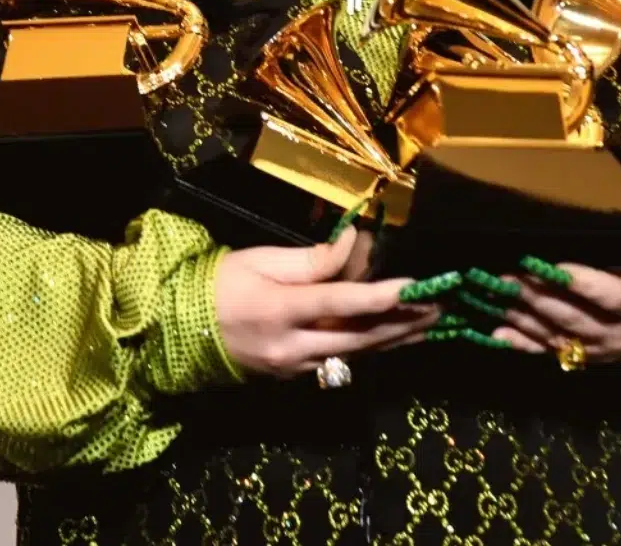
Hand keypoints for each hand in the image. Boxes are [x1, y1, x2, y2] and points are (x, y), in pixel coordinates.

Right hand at [214, 226, 439, 379]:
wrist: (180, 330)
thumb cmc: (220, 284)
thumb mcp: (262, 260)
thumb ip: (313, 260)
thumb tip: (356, 244)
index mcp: (280, 309)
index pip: (341, 302)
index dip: (382, 295)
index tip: (417, 285)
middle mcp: (292, 345)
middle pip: (359, 337)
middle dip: (403, 323)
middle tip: (440, 307)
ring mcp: (294, 367)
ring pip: (356, 354)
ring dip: (395, 339)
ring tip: (430, 324)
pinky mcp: (294, 376)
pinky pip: (340, 361)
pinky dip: (370, 348)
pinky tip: (393, 337)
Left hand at [486, 238, 620, 363]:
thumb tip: (586, 222)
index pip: (608, 294)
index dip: (580, 282)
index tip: (550, 266)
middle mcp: (618, 334)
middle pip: (573, 316)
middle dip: (537, 295)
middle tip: (507, 274)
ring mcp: (598, 350)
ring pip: (555, 334)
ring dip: (522, 315)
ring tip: (494, 294)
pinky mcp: (581, 356)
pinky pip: (547, 351)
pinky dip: (521, 342)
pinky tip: (497, 332)